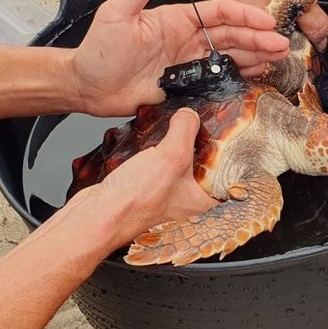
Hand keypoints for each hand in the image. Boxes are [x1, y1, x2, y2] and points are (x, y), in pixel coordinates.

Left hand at [69, 0, 289, 116]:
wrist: (87, 88)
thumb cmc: (99, 51)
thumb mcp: (118, 13)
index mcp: (177, 19)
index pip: (219, 13)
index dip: (245, 15)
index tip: (267, 20)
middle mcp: (188, 39)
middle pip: (232, 35)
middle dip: (259, 38)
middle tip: (282, 45)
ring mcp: (190, 62)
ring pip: (230, 56)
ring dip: (255, 56)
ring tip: (277, 58)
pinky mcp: (188, 84)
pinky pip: (219, 78)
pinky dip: (239, 76)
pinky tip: (256, 74)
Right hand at [77, 108, 216, 247]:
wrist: (97, 214)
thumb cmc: (135, 201)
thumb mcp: (172, 155)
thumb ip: (185, 129)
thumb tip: (189, 114)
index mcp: (203, 199)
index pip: (228, 173)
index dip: (230, 152)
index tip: (230, 133)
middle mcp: (187, 200)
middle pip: (203, 163)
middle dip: (199, 143)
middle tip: (201, 125)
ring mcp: (166, 194)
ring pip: (179, 162)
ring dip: (175, 145)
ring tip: (177, 128)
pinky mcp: (146, 188)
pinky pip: (158, 164)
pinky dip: (156, 150)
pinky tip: (152, 139)